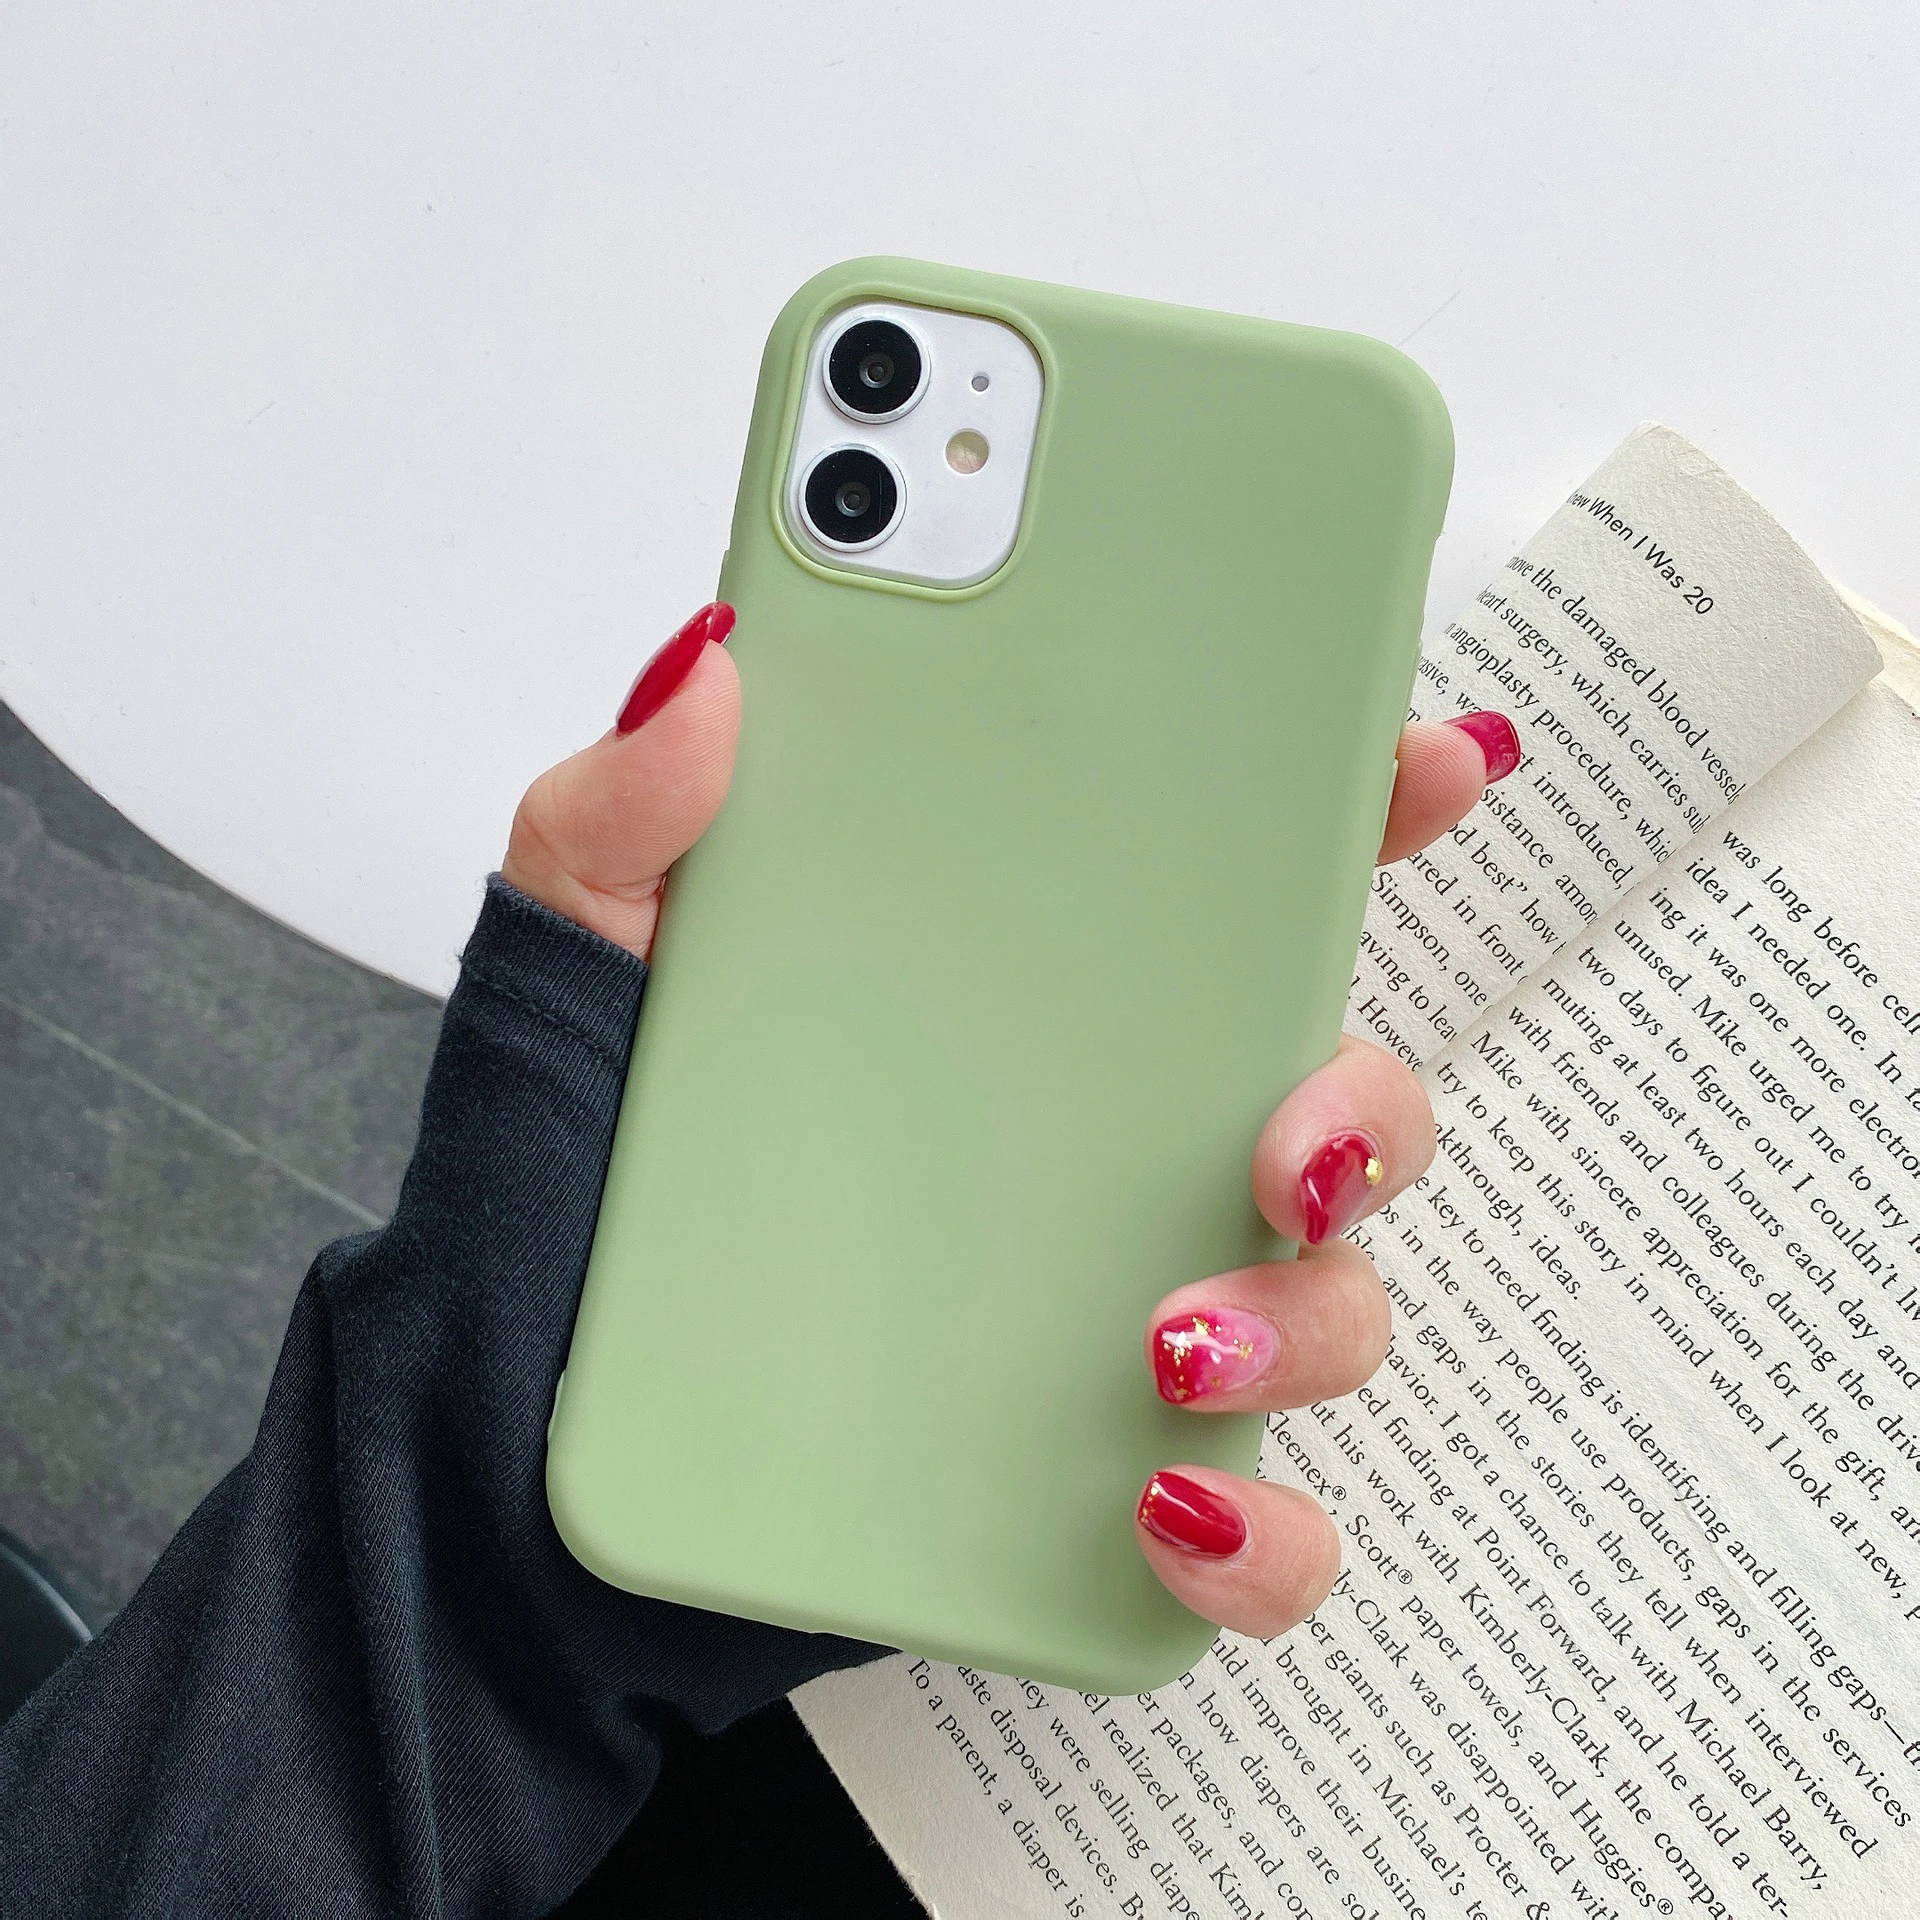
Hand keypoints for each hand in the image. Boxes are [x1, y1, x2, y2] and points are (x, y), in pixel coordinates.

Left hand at [503, 603, 1519, 1640]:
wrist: (500, 1458)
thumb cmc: (557, 1195)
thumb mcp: (569, 978)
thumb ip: (619, 820)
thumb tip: (713, 664)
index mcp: (1011, 991)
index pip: (1221, 882)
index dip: (1350, 808)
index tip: (1422, 758)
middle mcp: (1093, 1141)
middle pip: (1327, 1087)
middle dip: (1369, 1100)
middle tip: (1291, 1134)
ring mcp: (1106, 1303)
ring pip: (1323, 1295)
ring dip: (1307, 1315)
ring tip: (1168, 1338)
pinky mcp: (1085, 1470)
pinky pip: (1251, 1519)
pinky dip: (1254, 1531)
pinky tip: (1156, 1504)